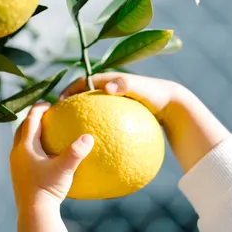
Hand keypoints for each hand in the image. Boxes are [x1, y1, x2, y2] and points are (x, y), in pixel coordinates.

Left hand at [10, 103, 93, 231]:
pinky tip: (46, 156)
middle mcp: (17, 153)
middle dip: (33, 119)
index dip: (39, 109)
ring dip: (31, 134)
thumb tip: (89, 137)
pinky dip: (32, 148)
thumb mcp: (64, 169)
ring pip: (21, 142)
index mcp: (25, 146)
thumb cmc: (47, 189)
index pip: (30, 120)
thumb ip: (76, 152)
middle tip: (47, 115)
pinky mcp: (18, 174)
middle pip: (22, 128)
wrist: (33, 212)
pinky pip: (23, 155)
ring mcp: (15, 164)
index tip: (49, 104)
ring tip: (46, 133)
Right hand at [59, 72, 229, 173]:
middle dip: (68, 108)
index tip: (59, 103)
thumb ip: (125, 84)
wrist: (173, 104)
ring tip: (68, 136)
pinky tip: (92, 149)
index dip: (68, 91)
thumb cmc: (157, 94)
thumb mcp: (142, 87)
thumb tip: (108, 88)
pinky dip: (95, 133)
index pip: (81, 82)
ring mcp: (110, 105)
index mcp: (107, 81)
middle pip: (81, 98)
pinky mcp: (117, 118)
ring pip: (89, 113)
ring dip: (78, 122)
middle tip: (58, 120)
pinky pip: (102, 125)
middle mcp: (106, 92)